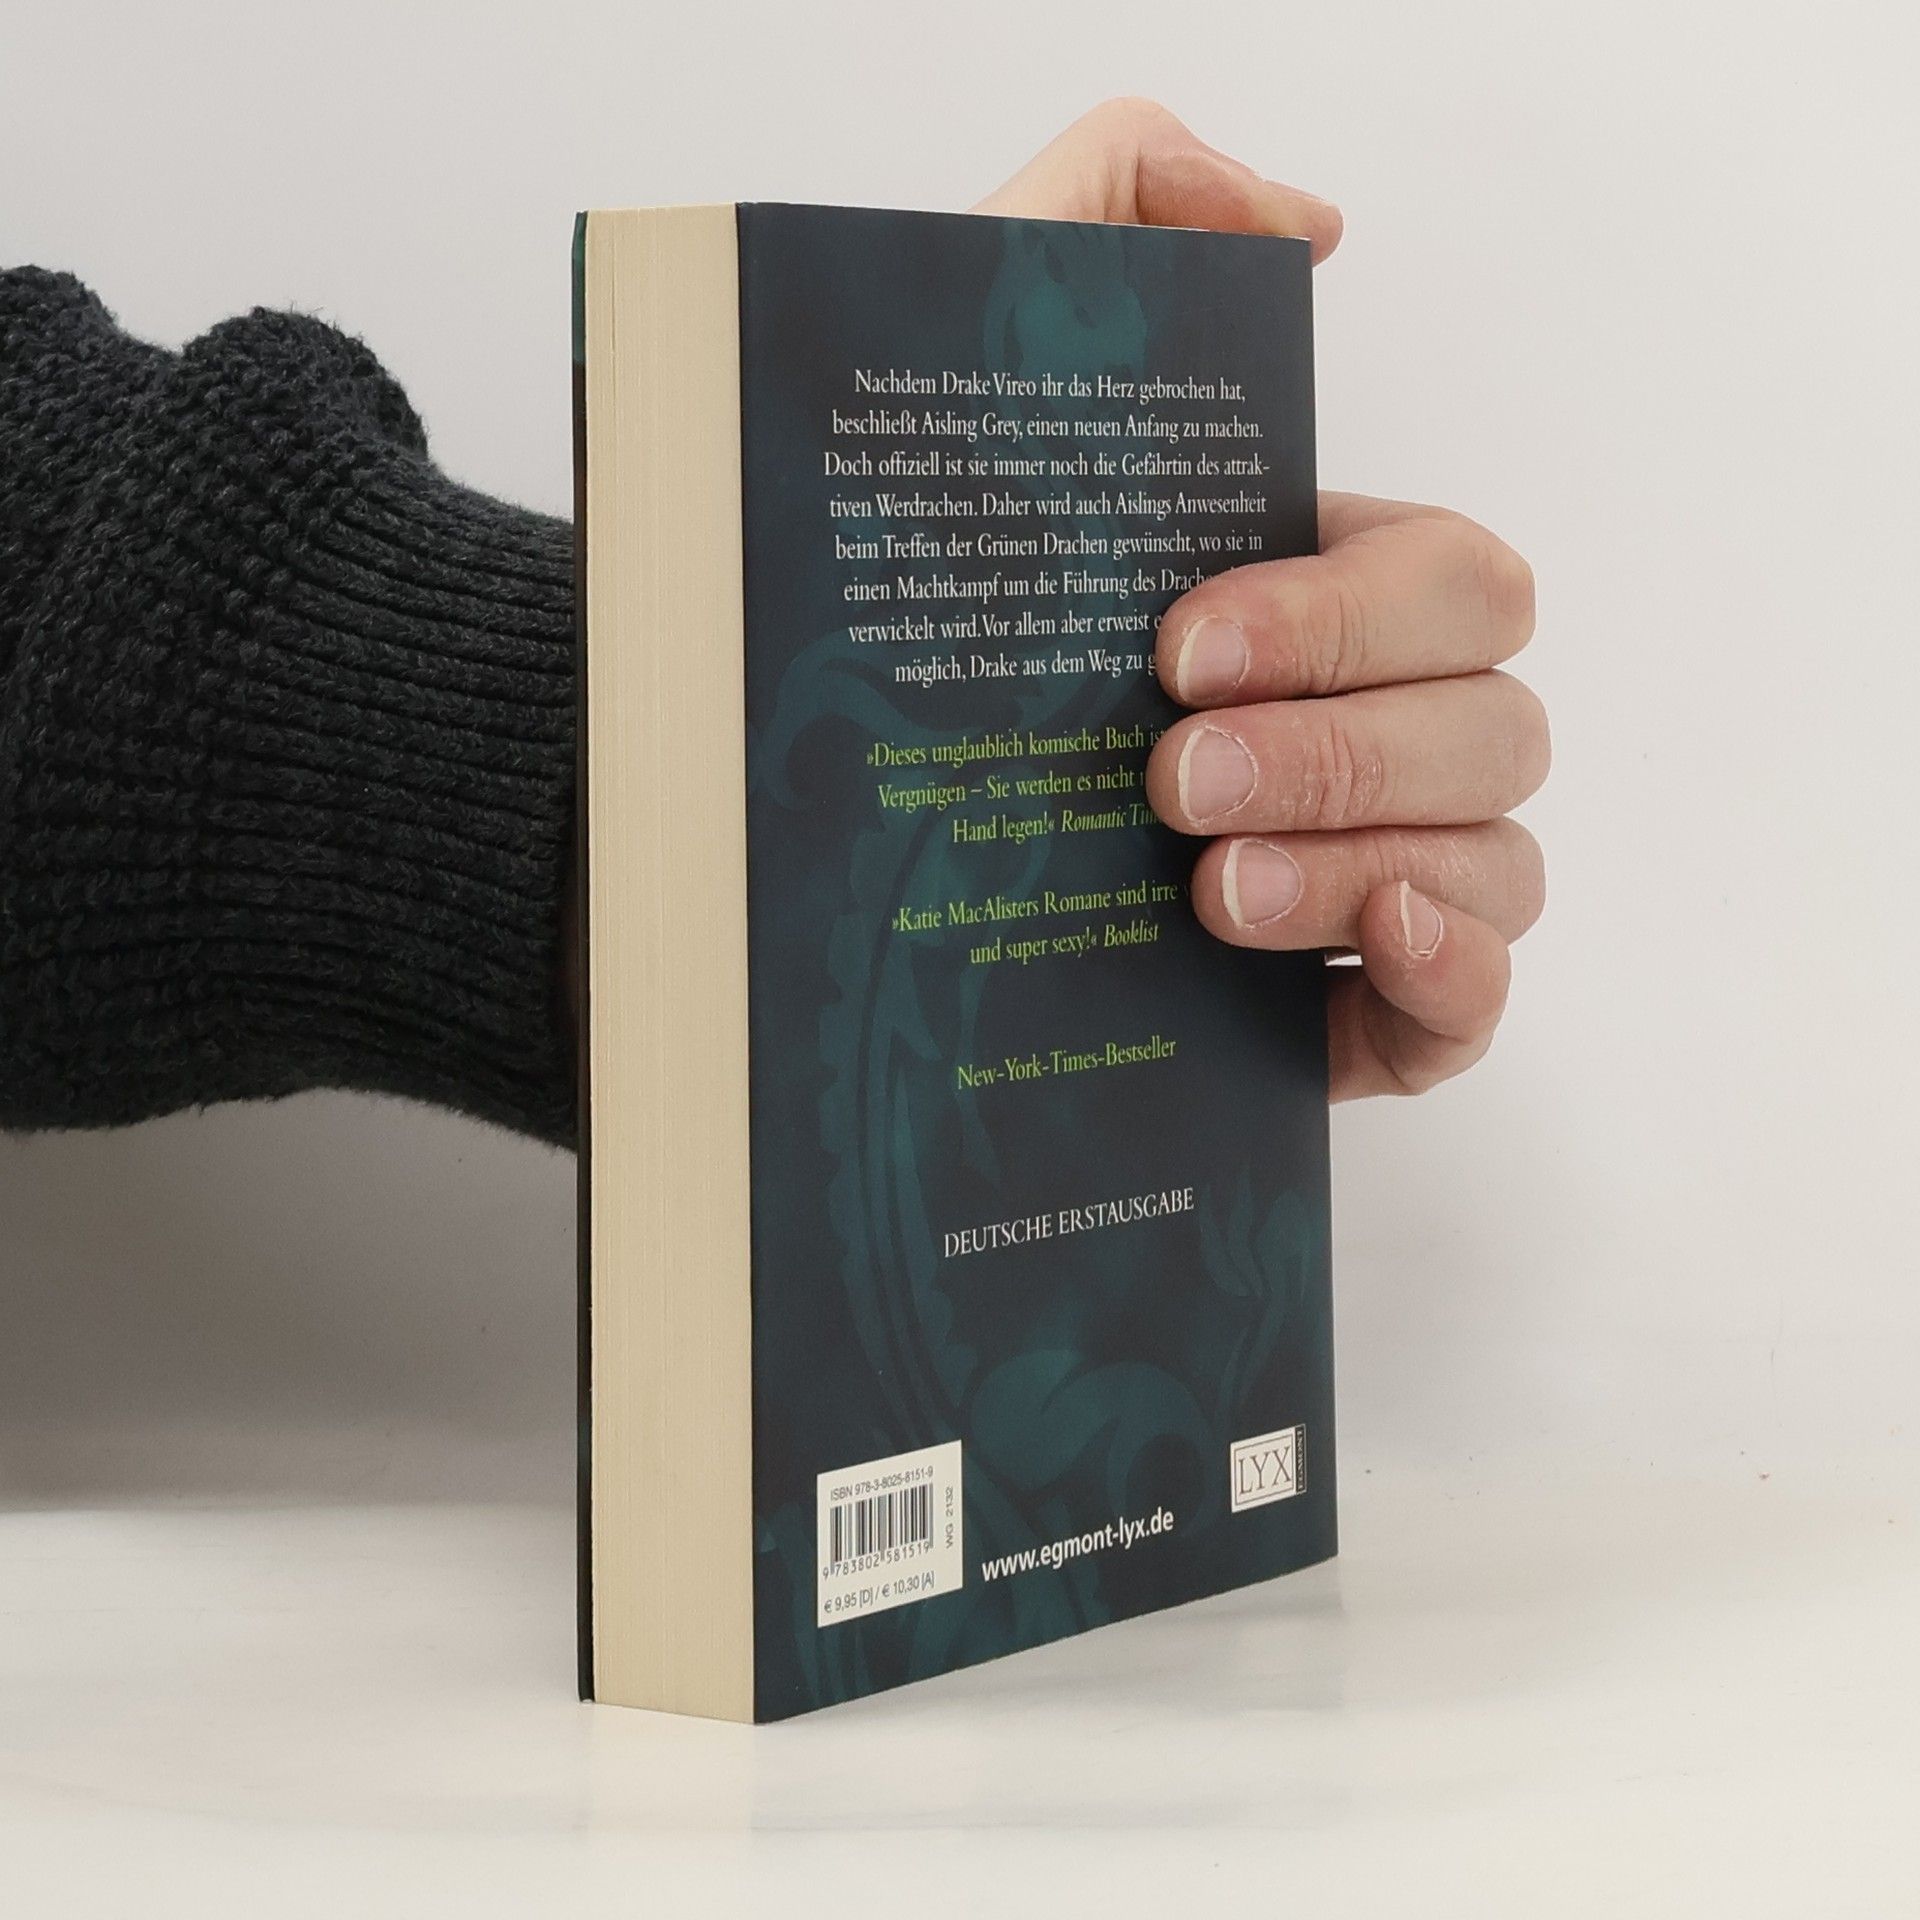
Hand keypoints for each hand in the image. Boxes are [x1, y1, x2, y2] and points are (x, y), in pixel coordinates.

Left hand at [976, 100, 1546, 1098]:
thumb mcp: (973, 364)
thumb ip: (1117, 207)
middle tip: (1168, 781)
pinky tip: (1380, 939)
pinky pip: (1475, 1002)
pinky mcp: (1348, 1015)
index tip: (1175, 649)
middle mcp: (1374, 730)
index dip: (1346, 616)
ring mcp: (1376, 872)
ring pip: (1496, 854)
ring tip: (1207, 891)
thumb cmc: (905, 599)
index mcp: (1323, 596)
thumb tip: (1303, 223)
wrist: (807, 821)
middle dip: (1339, 751)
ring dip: (1368, 859)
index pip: (1449, 581)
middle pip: (1492, 722)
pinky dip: (1459, 972)